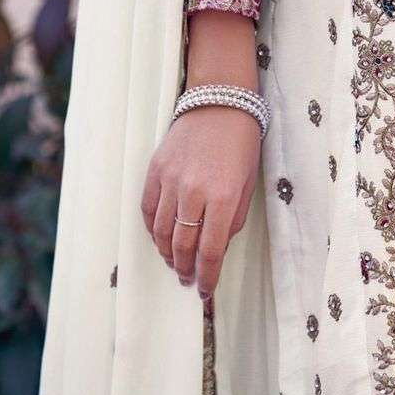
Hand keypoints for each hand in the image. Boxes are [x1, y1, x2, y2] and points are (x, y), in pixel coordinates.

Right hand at [140, 103, 261, 297]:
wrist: (220, 102)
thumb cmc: (240, 144)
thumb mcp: (246, 184)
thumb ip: (231, 220)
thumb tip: (215, 251)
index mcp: (222, 196)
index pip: (210, 251)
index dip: (206, 277)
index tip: (205, 291)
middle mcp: (194, 190)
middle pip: (182, 246)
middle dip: (185, 269)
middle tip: (188, 280)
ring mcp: (171, 179)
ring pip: (162, 232)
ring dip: (168, 254)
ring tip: (175, 262)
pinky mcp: (155, 170)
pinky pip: (148, 210)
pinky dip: (153, 230)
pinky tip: (162, 237)